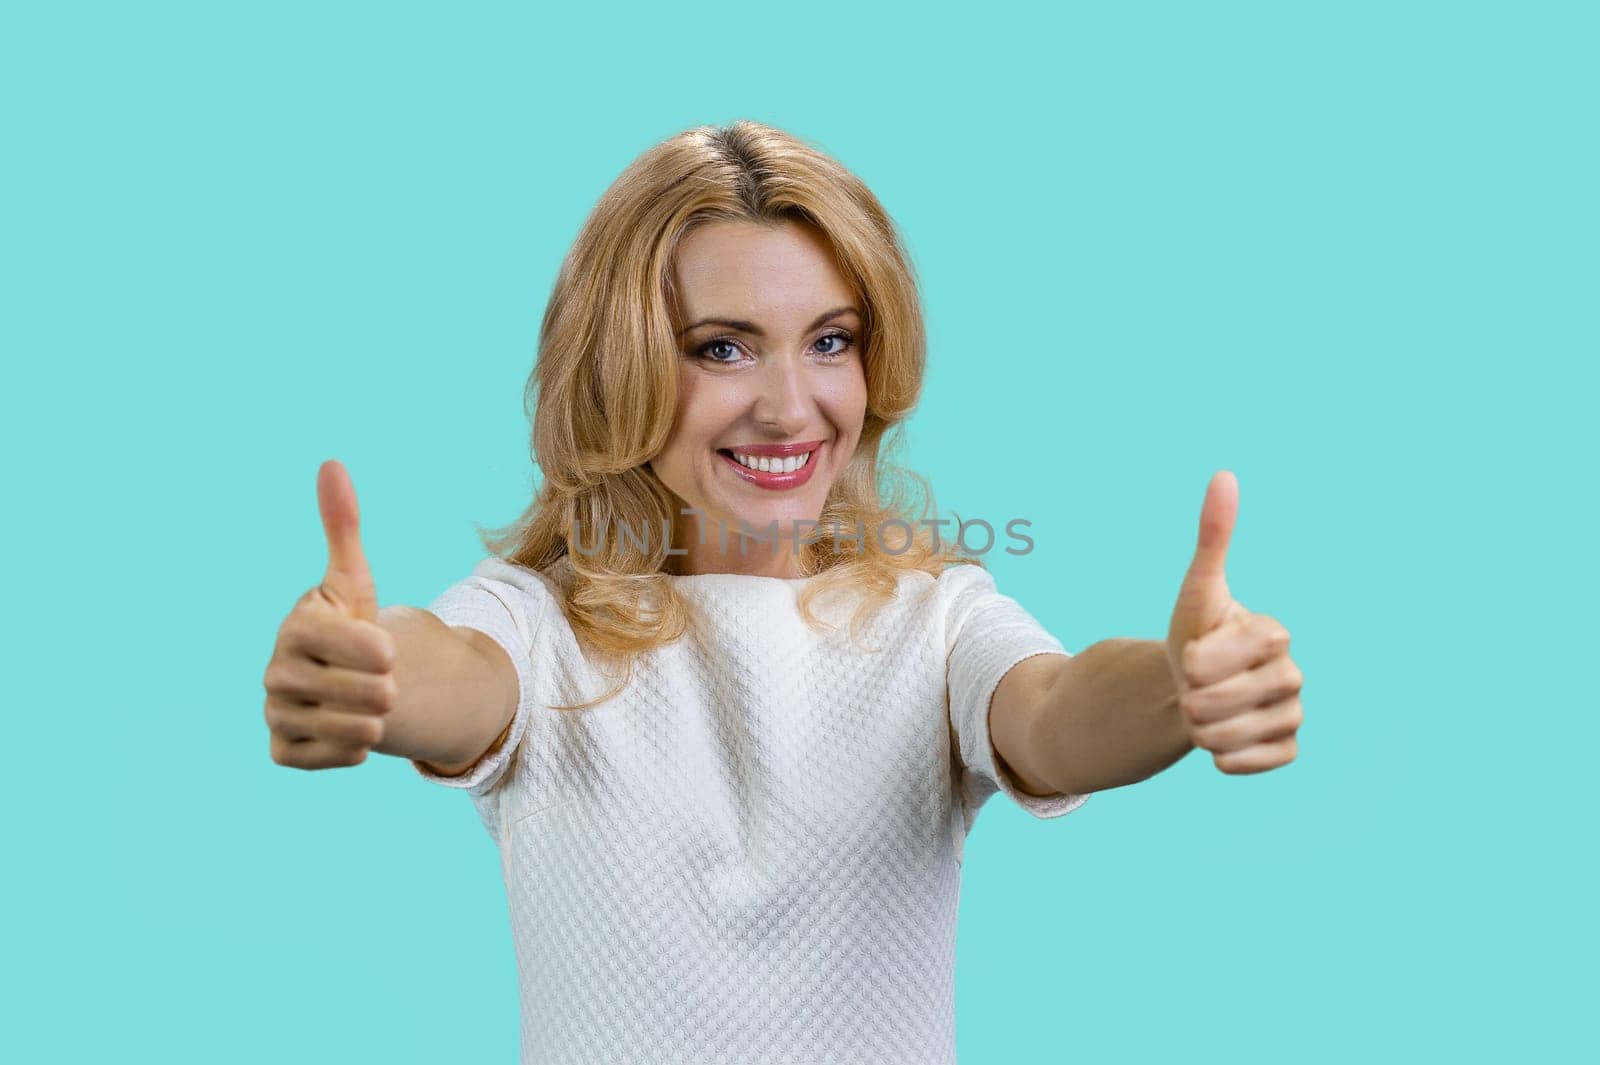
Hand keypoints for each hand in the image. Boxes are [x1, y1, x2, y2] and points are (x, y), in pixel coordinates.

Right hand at [262, 460, 397, 769]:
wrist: (341, 677)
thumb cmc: (349, 623)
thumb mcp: (354, 579)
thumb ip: (343, 527)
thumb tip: (331, 464)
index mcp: (295, 627)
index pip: (348, 644)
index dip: (377, 649)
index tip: (388, 649)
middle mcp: (275, 672)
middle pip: (361, 693)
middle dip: (384, 688)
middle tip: (384, 682)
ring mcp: (275, 712)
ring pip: (351, 730)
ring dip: (375, 720)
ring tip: (372, 706)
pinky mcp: (282, 750)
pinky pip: (330, 758)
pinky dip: (353, 750)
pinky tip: (354, 732)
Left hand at [1165, 471, 1303, 774]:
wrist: (1192, 685)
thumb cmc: (1197, 634)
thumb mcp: (1197, 590)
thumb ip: (1213, 537)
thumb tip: (1224, 476)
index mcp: (1275, 634)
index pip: (1231, 655)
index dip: (1200, 659)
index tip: (1192, 653)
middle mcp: (1293, 674)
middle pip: (1221, 701)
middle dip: (1191, 697)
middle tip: (1194, 685)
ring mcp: (1293, 713)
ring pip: (1229, 736)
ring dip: (1200, 729)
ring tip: (1203, 710)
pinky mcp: (1287, 749)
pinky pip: (1250, 763)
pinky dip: (1225, 756)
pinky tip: (1222, 739)